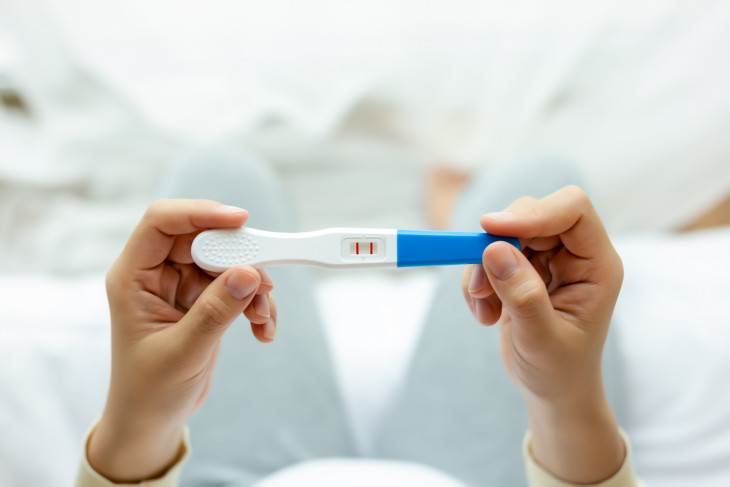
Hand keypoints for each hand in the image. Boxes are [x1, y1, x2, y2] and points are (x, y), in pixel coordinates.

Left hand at [88, 200, 275, 482]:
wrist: (154, 420)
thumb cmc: (150, 390)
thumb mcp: (183, 352)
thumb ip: (215, 311)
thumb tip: (249, 273)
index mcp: (133, 277)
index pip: (162, 222)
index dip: (200, 212)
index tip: (240, 220)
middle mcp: (157, 274)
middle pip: (203, 239)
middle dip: (239, 258)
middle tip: (264, 282)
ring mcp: (182, 286)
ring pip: (227, 262)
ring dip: (253, 286)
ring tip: (263, 318)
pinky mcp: (204, 301)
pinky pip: (237, 286)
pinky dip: (256, 304)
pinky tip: (263, 329)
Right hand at [462, 186, 624, 482]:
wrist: (552, 391)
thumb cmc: (559, 371)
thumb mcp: (541, 339)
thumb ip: (522, 295)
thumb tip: (495, 249)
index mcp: (597, 265)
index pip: (572, 211)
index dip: (533, 212)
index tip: (492, 228)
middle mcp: (575, 254)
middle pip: (531, 215)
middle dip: (497, 244)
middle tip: (479, 285)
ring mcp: (547, 260)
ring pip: (503, 234)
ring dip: (482, 269)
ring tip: (484, 310)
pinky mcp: (521, 269)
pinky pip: (489, 254)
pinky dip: (477, 281)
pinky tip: (486, 314)